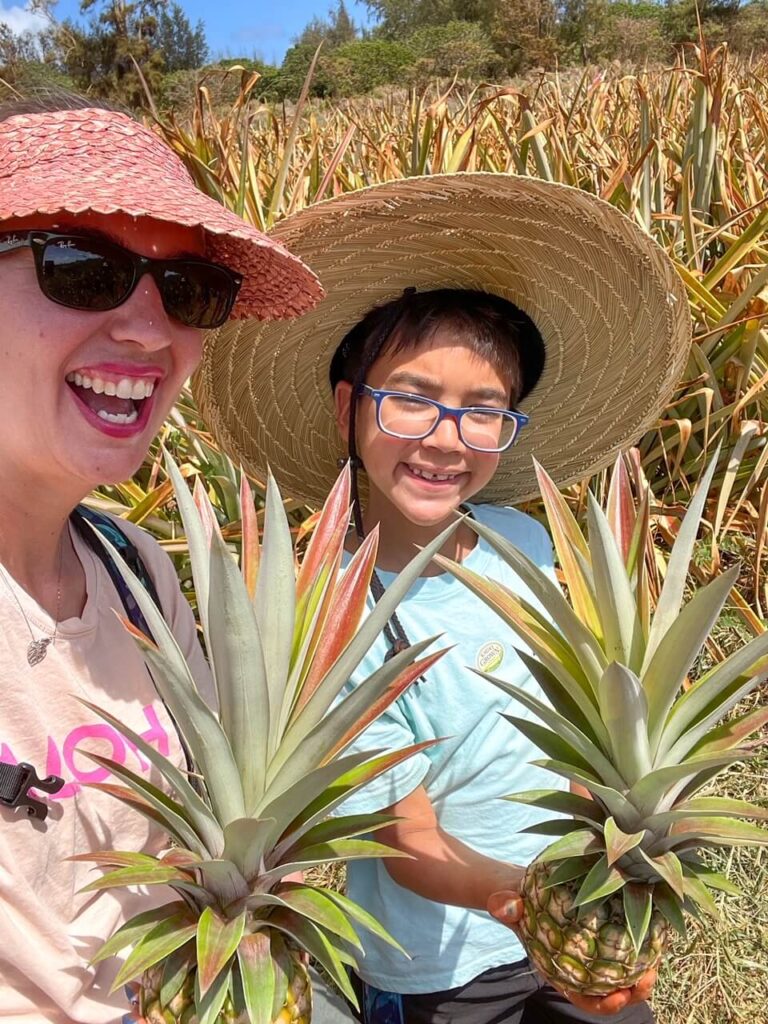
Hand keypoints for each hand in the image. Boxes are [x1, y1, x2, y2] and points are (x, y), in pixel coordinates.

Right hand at [487, 892, 656, 1014]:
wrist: (526, 889)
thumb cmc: (520, 904)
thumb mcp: (510, 905)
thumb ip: (507, 907)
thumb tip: (506, 904)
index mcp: (562, 973)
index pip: (585, 1000)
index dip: (604, 1005)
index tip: (619, 996)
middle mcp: (582, 969)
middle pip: (613, 991)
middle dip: (635, 991)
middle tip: (648, 976)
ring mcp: (596, 955)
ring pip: (626, 973)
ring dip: (643, 971)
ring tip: (657, 957)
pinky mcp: (606, 936)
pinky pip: (627, 946)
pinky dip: (641, 944)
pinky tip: (653, 931)